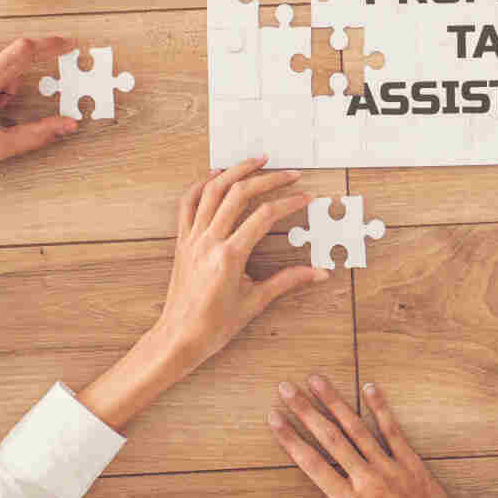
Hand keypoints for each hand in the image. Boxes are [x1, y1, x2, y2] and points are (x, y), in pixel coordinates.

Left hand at [78, 159, 327, 429]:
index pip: (264, 217)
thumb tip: (318, 272)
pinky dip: (202, 184)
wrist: (179, 337)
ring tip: (257, 160)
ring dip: (236, 171)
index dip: (288, 203)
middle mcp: (208, 241)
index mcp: (228, 256)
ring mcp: (193, 238)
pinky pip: (189, 203)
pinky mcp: (182, 241)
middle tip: (289, 174)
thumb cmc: (214, 325)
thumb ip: (287, 281)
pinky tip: (217, 175)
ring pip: (212, 191)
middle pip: (239, 195)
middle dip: (268, 180)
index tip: (304, 198)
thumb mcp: (255, 302)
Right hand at [269, 377, 497, 497]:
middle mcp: (367, 480)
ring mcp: (389, 468)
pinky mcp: (411, 462)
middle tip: (286, 388)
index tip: (274, 419)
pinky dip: (379, 407)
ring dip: (334, 402)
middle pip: (330, 438)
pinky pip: (392, 430)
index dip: (290, 440)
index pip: (312, 464)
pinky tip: (368, 387)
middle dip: (306, 411)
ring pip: (356, 428)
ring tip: (316, 379)